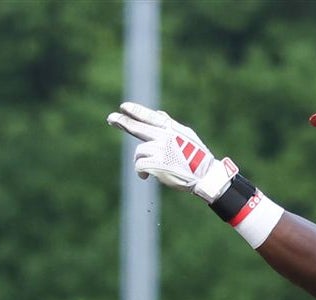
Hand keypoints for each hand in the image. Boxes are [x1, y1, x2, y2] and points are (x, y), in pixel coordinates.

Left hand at [106, 102, 238, 201]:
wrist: (204, 175)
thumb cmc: (196, 156)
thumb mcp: (186, 136)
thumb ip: (170, 124)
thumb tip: (157, 114)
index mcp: (172, 130)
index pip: (150, 117)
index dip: (136, 111)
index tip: (123, 107)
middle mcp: (164, 137)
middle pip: (138, 128)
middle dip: (123, 122)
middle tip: (111, 118)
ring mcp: (160, 150)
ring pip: (139, 152)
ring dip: (141, 160)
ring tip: (151, 167)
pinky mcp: (156, 164)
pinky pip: (139, 165)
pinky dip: (140, 171)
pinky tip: (146, 176)